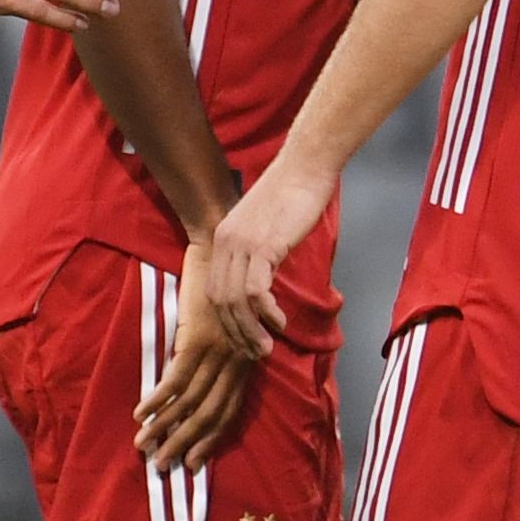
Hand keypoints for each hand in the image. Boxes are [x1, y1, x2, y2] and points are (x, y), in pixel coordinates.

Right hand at [136, 236, 261, 471]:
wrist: (220, 246)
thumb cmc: (225, 282)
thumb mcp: (232, 323)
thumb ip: (224, 353)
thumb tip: (203, 379)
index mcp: (247, 361)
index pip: (229, 412)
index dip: (211, 440)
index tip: (195, 463)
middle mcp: (236, 362)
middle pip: (209, 415)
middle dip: (185, 445)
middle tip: (165, 467)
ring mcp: (218, 352)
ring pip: (190, 403)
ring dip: (165, 429)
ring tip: (144, 447)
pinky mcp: (197, 338)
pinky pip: (175, 380)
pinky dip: (157, 401)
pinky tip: (141, 414)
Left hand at [195, 160, 322, 359]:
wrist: (305, 166)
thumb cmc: (293, 194)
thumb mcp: (265, 227)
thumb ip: (258, 252)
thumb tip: (265, 281)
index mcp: (223, 239)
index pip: (214, 292)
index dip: (227, 322)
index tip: (244, 340)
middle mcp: (225, 242)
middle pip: (220, 302)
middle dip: (236, 334)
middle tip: (255, 353)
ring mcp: (242, 244)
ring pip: (235, 301)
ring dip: (250, 330)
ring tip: (266, 348)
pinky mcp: (264, 245)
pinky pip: (256, 290)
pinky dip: (266, 312)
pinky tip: (279, 321)